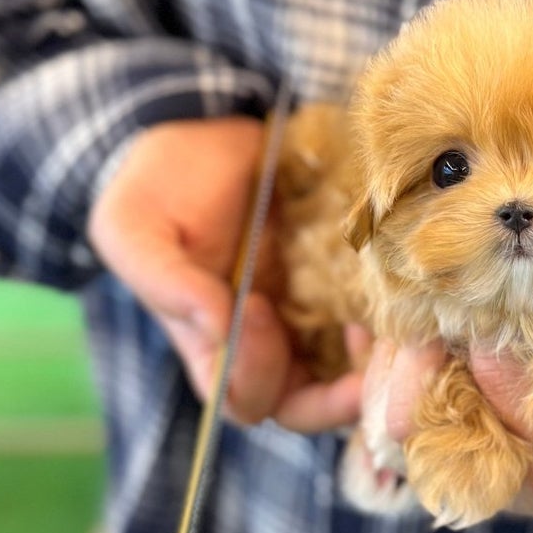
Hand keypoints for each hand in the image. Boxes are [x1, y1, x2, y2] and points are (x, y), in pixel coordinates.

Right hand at [86, 116, 364, 431]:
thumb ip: (166, 282)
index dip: (255, 373)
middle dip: (344, 395)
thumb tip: (220, 328)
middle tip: (365, 350)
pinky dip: (394, 314)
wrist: (201, 130)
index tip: (254, 305)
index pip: (244, 399)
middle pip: (311, 402)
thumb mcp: (134, 227)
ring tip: (393, 323)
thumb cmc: (157, 183)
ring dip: (379, 360)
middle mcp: (267, 340)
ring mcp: (310, 312)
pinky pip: (378, 316)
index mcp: (213, 344)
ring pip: (354, 368)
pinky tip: (398, 285)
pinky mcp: (343, 277)